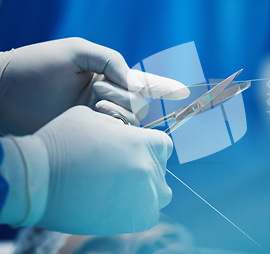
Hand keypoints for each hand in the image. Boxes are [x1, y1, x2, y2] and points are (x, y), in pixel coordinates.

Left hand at [0, 38, 188, 134]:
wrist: (4, 91)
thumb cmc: (37, 65)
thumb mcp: (76, 51)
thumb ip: (111, 60)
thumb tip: (135, 84)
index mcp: (106, 76)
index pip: (140, 81)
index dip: (163, 86)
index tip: (182, 93)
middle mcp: (105, 97)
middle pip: (138, 103)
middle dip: (125, 96)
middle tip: (98, 91)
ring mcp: (95, 117)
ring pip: (129, 120)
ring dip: (118, 111)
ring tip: (93, 105)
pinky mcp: (85, 135)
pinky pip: (113, 134)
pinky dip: (114, 127)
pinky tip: (96, 119)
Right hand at [5, 106, 173, 234]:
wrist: (38, 181)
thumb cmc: (60, 144)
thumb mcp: (91, 117)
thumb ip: (117, 124)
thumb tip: (126, 132)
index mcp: (141, 142)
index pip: (163, 145)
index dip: (151, 148)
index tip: (137, 153)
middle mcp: (148, 168)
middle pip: (160, 169)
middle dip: (145, 168)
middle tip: (121, 173)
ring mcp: (144, 195)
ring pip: (160, 193)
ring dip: (147, 191)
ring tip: (121, 189)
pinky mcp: (135, 219)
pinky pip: (148, 214)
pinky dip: (138, 210)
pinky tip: (117, 204)